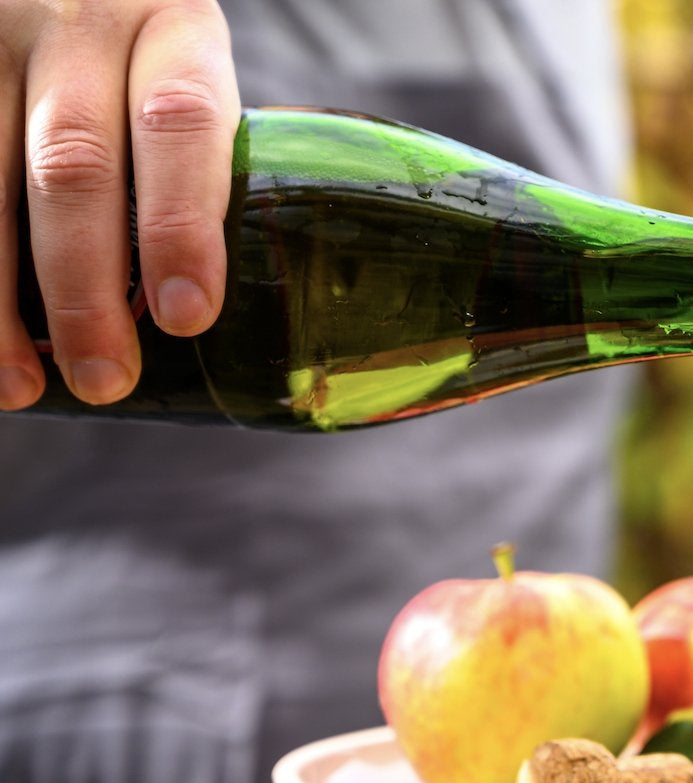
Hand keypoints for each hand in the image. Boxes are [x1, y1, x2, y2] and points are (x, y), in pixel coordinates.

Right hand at [1, 0, 239, 408]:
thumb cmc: (146, 56)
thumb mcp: (187, 73)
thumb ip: (203, 162)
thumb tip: (219, 315)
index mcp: (172, 28)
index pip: (181, 122)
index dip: (181, 226)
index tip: (188, 317)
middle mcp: (78, 26)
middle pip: (75, 167)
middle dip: (86, 289)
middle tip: (107, 378)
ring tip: (23, 385)